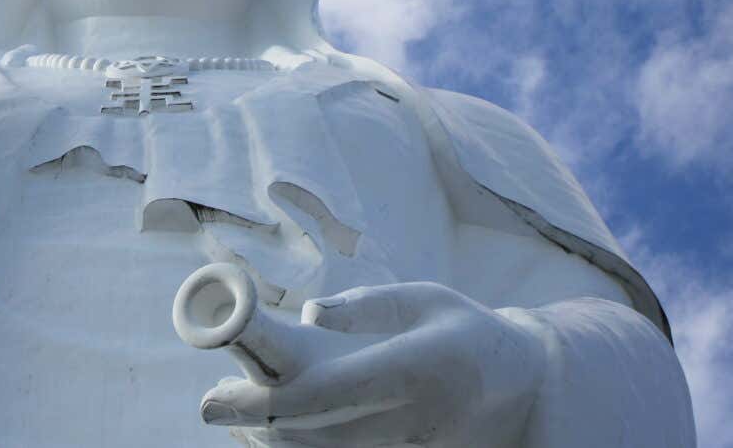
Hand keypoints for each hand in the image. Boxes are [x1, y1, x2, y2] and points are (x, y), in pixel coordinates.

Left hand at [201, 282, 546, 447]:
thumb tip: (309, 314)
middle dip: (255, 420)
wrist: (521, 390)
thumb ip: (368, 305)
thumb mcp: (425, 299)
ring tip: (232, 413)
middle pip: (316, 431)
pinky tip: (269, 433)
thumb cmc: (463, 331)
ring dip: (270, 438)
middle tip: (211, 404)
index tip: (223, 390)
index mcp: (417, 366)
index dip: (269, 397)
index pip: (328, 392)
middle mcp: (411, 417)